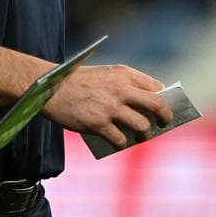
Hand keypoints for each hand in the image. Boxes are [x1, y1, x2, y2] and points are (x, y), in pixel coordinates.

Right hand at [43, 64, 172, 148]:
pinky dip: (123, 142)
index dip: (163, 99)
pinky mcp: (99, 124)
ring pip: (142, 125)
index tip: (163, 107)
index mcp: (123, 73)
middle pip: (157, 105)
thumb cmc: (77, 82)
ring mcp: (110, 107)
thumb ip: (124, 86)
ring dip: (144, 133)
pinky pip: (121, 139)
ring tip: (141, 135)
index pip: (156, 87)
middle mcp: (121, 89)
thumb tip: (144, 109)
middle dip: (165, 117)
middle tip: (163, 123)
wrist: (50, 88)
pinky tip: (120, 142)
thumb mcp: (104, 74)